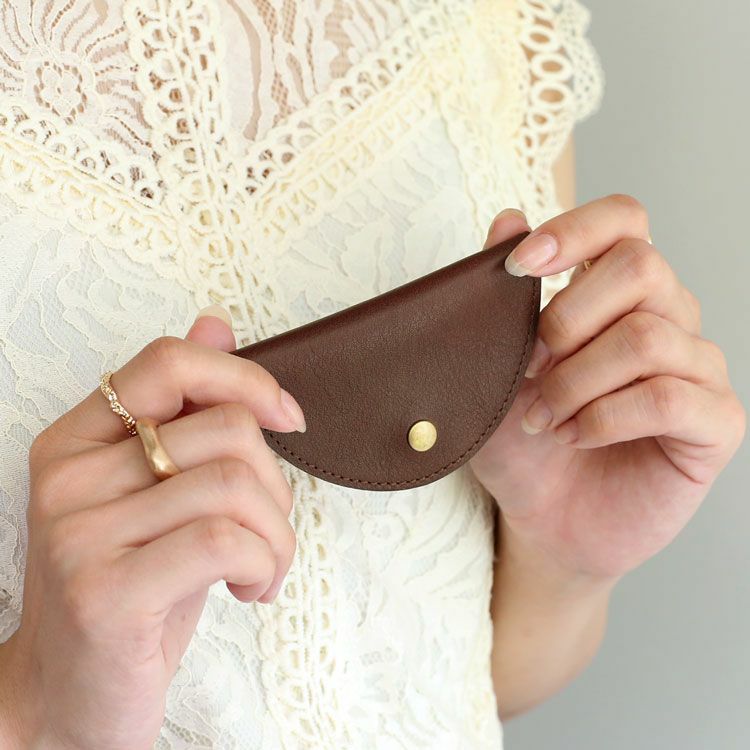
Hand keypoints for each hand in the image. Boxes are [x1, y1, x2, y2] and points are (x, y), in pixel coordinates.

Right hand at [0, 306, 304, 749]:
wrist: (73, 695)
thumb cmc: (134, 586)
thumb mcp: (159, 493)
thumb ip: (184, 410)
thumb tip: (217, 323)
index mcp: (79, 440)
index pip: (168, 362)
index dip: (245, 377)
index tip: (289, 417)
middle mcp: (69, 477)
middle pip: (226, 430)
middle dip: (276, 485)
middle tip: (267, 529)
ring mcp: (80, 534)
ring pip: (235, 485)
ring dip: (278, 534)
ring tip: (262, 567)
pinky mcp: (105, 591)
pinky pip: (225, 540)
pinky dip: (265, 564)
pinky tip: (251, 589)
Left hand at [469, 196, 745, 583]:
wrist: (543, 520)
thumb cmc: (520, 444)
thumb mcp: (492, 371)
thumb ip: (501, 299)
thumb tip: (508, 218)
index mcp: (614, 296)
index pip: (624, 221)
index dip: (576, 229)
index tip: (521, 267)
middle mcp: (665, 320)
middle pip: (642, 265)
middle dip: (567, 320)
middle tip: (528, 370)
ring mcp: (696, 369)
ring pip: (646, 336)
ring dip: (575, 381)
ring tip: (542, 419)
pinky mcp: (714, 423)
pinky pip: (669, 397)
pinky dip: (606, 417)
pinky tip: (576, 436)